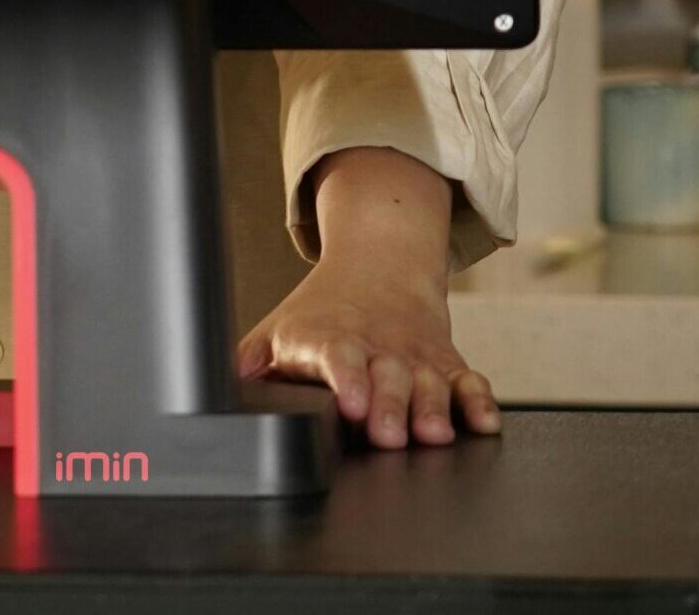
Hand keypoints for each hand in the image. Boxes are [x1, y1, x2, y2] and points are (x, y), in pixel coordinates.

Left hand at [234, 146, 501, 448]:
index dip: (345, 380)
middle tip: (387, 435)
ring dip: (433, 409)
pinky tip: (484, 423)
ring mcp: (414, 356)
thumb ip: (252, 360)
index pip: (336, 356)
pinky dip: (479, 402)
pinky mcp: (447, 363)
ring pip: (430, 383)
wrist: (380, 262)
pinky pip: (469, 381)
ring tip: (432, 435)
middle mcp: (377, 347)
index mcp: (330, 338)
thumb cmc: (322, 311)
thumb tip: (215, 383)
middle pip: (387, 377)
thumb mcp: (279, 328)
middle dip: (389, 406)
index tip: (349, 405)